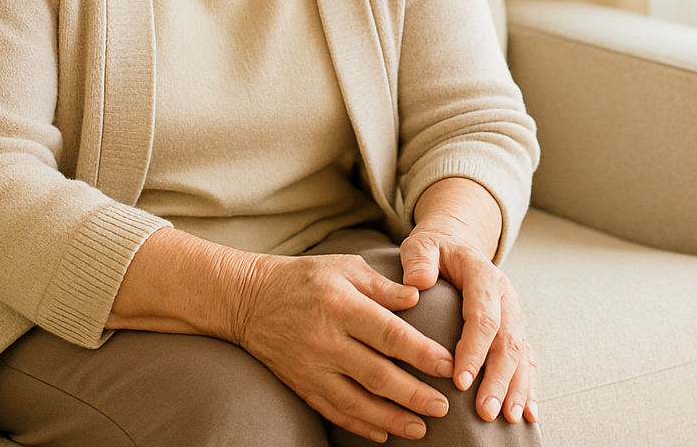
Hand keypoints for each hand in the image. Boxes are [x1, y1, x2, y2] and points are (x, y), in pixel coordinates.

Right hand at [232, 251, 455, 441]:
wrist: (248, 299)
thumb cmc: (305, 277)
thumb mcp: (345, 266)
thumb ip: (383, 286)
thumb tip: (419, 297)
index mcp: (342, 306)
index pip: (389, 334)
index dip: (421, 353)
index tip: (447, 366)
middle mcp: (326, 340)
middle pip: (376, 374)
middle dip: (413, 394)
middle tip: (443, 407)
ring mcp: (311, 367)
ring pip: (356, 401)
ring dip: (391, 418)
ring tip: (420, 428)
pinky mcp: (300, 384)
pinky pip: (332, 411)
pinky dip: (358, 425)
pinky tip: (383, 433)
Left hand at [400, 221, 539, 425]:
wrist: (457, 245)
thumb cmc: (435, 251)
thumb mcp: (422, 245)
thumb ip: (419, 260)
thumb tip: (417, 281)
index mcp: (483, 275)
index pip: (482, 316)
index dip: (474, 349)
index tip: (460, 380)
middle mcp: (505, 296)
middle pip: (507, 341)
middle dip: (498, 379)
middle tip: (485, 411)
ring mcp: (513, 314)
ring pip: (521, 354)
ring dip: (516, 388)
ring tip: (507, 418)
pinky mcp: (514, 330)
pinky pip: (526, 359)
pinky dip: (527, 387)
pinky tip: (526, 413)